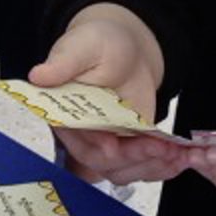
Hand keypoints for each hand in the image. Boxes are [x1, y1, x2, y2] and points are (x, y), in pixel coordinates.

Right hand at [30, 5, 173, 183]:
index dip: (93, 146)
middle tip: (158, 148)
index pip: (74, 138)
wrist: (128, 49)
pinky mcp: (130, 148)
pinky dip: (160, 168)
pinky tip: (179, 159)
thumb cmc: (98, 43)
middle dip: (130, 158)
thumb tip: (37, 75)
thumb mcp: (80, 47)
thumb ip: (63, 63)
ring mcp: (107, 144)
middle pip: (100, 162)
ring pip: (122, 171)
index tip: (113, 146)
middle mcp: (82, 135)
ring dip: (149, 166)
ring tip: (174, 154)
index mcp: (62, 112)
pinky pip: (142, 167)